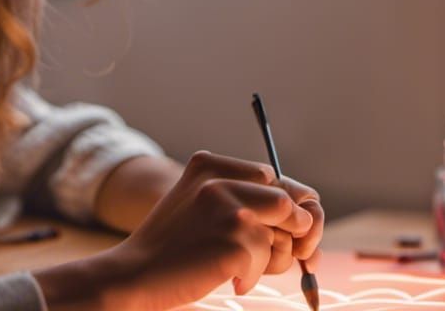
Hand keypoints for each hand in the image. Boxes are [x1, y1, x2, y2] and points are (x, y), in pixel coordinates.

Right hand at [100, 150, 323, 309]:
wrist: (135, 274)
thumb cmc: (174, 247)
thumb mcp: (202, 206)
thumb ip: (245, 201)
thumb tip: (309, 216)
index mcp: (210, 165)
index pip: (273, 178)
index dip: (286, 208)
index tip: (284, 232)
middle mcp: (220, 181)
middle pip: (287, 202)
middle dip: (295, 232)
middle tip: (277, 255)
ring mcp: (228, 210)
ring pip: (284, 234)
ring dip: (271, 258)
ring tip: (238, 268)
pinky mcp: (236, 241)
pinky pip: (268, 260)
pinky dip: (253, 276)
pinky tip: (228, 278)